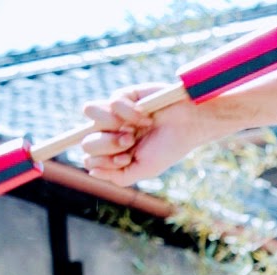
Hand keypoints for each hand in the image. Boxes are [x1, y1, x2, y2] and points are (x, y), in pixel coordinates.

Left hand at [81, 85, 209, 185]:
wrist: (189, 124)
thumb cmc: (169, 148)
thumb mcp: (145, 169)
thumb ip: (119, 176)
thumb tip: (91, 171)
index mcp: (115, 151)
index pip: (90, 158)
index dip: (104, 161)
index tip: (126, 159)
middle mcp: (111, 131)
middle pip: (86, 140)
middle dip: (108, 144)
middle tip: (130, 142)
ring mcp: (115, 112)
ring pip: (90, 114)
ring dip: (112, 125)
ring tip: (133, 129)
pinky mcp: (123, 95)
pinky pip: (111, 102)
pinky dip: (129, 112)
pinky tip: (145, 116)